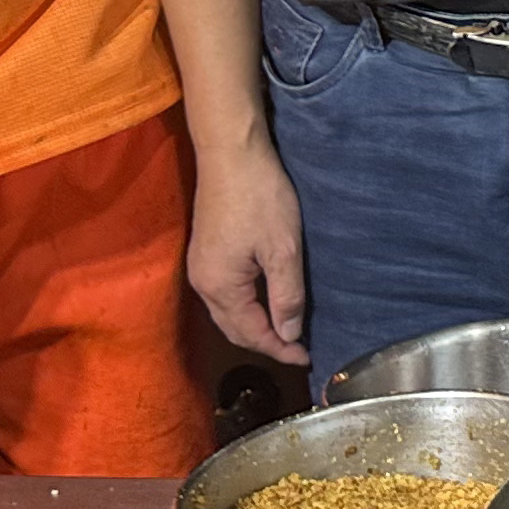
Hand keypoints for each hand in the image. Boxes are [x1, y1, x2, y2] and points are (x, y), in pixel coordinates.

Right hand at [187, 140, 309, 366]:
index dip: (280, 349)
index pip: (251, 334)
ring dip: (255, 325)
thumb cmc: (260, 197)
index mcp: (220, 287)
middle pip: (234, 328)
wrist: (230, 152)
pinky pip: (225, 294)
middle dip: (266, 342)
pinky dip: (247, 305)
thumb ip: (286, 295)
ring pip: (228, 312)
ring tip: (286, 329)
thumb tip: (288, 335)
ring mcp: (200, 266)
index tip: (307, 357)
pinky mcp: (205, 251)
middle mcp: (202, 283)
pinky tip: (266, 300)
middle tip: (298, 347)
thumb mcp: (282, 248)